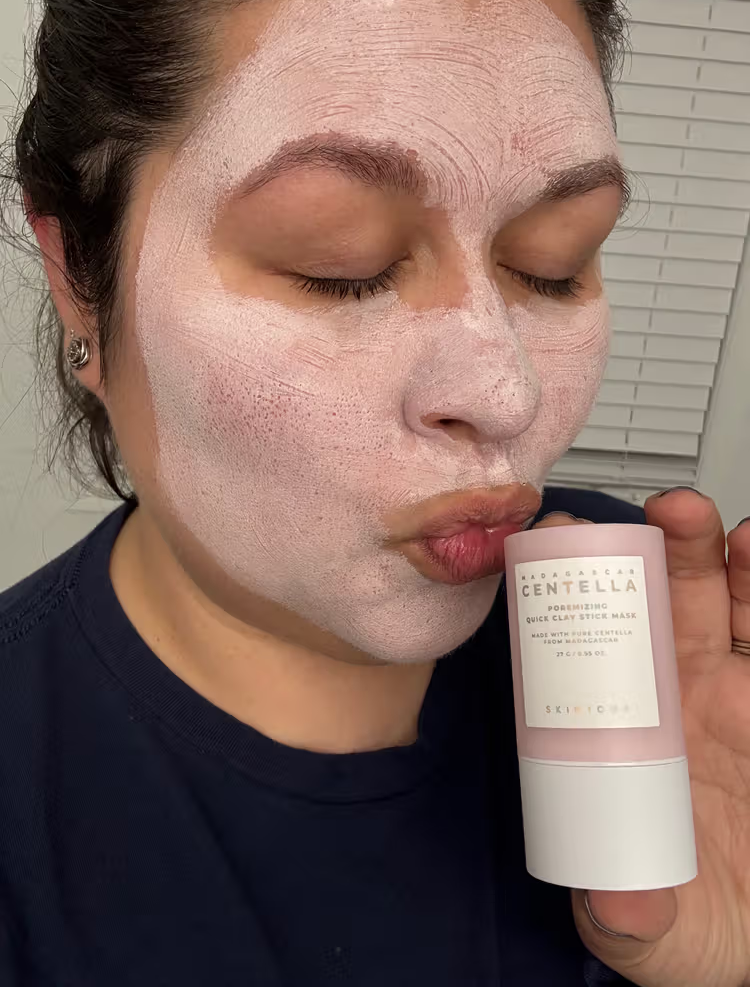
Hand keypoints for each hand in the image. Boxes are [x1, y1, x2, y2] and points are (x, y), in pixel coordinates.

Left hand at [534, 490, 749, 986]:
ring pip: (724, 603)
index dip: (577, 597)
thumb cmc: (699, 917)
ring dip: (714, 555)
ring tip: (703, 521)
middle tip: (644, 516)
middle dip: (651, 551)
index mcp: (628, 729)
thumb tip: (610, 903)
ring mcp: (735, 691)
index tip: (560, 549)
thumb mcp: (656, 932)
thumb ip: (628, 919)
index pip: (593, 648)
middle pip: (660, 604)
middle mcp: (678, 695)